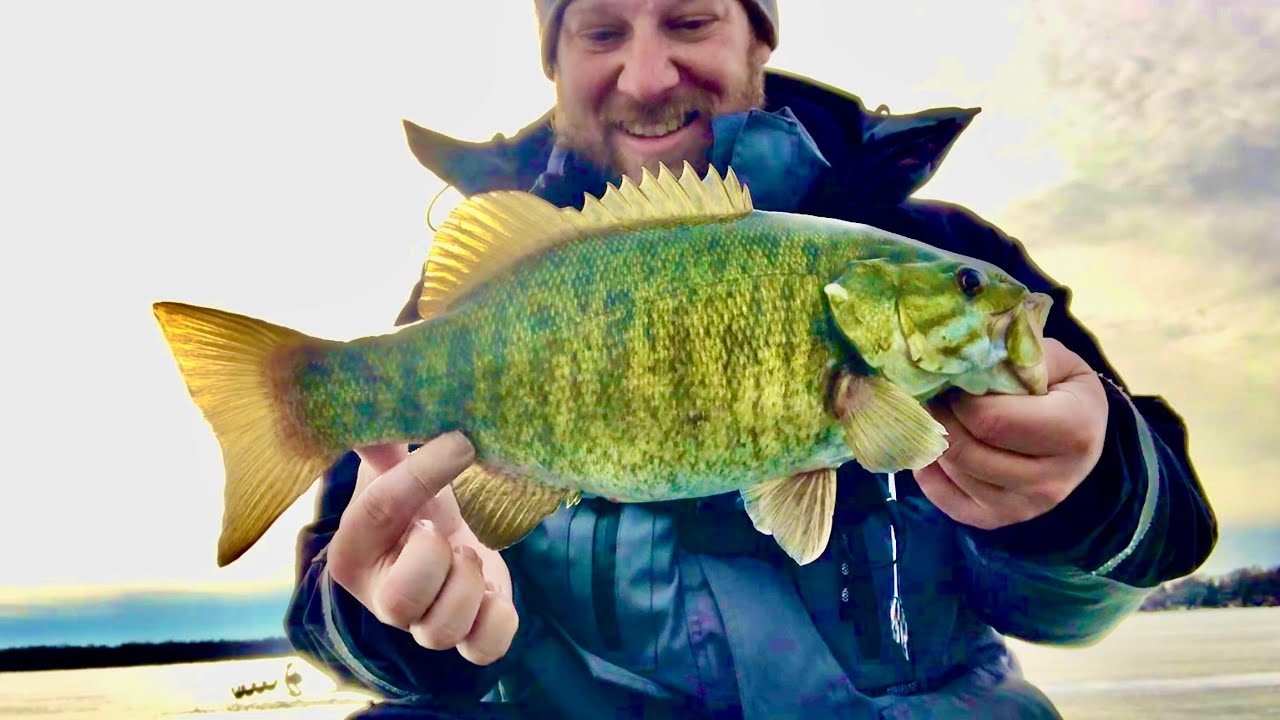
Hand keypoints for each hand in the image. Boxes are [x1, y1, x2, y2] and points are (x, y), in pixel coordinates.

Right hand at [326, 432, 517, 665]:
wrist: (441, 541)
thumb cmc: (413, 504)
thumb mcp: (392, 468)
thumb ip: (381, 440)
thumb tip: (372, 389)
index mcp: (353, 552)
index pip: (378, 511)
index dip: (422, 474)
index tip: (461, 442)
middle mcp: (383, 597)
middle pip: (400, 600)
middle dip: (434, 560)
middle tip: (447, 534)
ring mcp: (424, 623)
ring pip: (440, 631)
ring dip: (467, 588)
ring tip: (470, 557)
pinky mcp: (468, 634)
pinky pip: (483, 649)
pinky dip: (498, 621)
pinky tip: (493, 591)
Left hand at [914, 339, 1107, 529]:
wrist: (1080, 434)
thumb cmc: (1061, 389)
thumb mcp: (1052, 360)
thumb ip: (1014, 355)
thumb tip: (962, 356)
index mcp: (1072, 433)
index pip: (990, 420)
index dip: (957, 397)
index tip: (950, 379)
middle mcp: (1052, 481)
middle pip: (966, 450)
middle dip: (939, 418)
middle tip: (931, 395)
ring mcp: (1024, 508)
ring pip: (953, 472)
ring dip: (935, 440)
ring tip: (937, 416)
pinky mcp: (998, 521)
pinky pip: (944, 499)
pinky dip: (929, 471)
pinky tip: (936, 446)